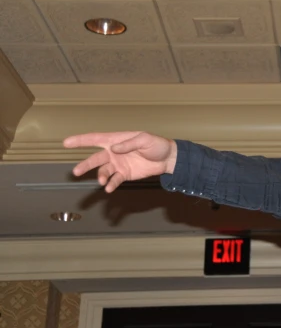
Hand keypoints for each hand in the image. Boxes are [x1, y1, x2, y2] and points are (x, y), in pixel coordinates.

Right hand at [63, 132, 177, 192]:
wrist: (167, 159)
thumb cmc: (156, 144)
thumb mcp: (144, 139)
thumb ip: (129, 144)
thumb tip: (114, 149)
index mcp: (116, 140)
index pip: (95, 139)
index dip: (80, 140)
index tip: (66, 143)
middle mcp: (113, 152)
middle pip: (95, 158)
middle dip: (85, 165)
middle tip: (75, 171)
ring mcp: (118, 164)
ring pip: (103, 171)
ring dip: (101, 176)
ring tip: (103, 181)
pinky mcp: (124, 174)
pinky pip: (114, 179)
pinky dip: (111, 184)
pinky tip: (109, 188)